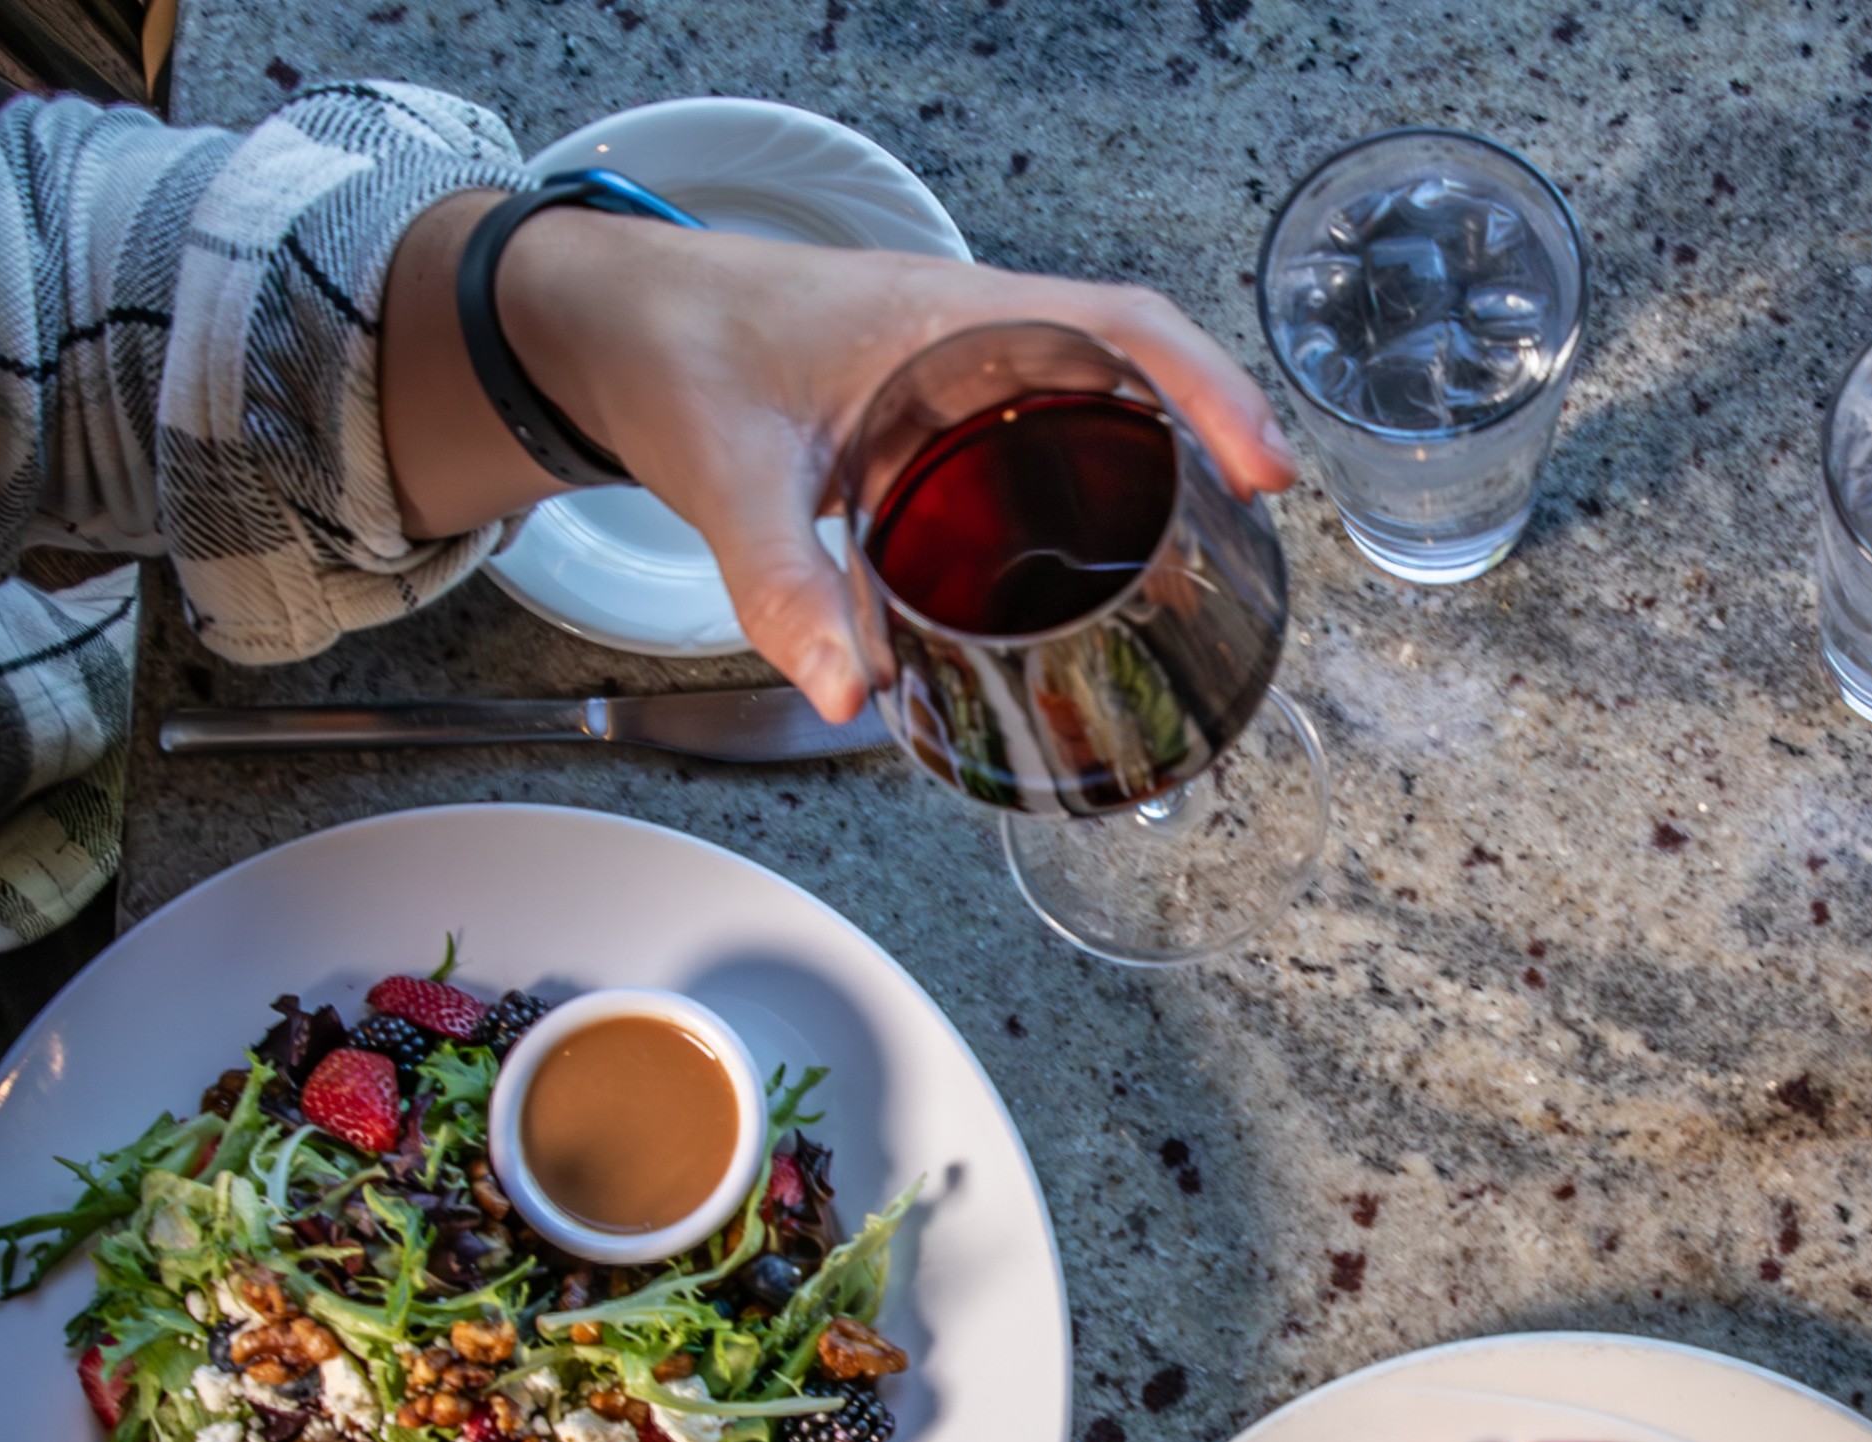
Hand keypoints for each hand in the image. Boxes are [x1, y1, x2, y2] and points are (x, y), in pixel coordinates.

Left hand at [389, 202, 1298, 721]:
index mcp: (950, 319)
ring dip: (1157, 475)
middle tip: (1253, 546)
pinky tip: (1100, 566)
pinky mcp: (942, 410)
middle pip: (1136, 371)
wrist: (607, 321)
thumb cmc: (670, 357)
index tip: (1264, 471)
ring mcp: (964, 371)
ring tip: (1197, 572)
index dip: (1210, 392)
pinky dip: (1093, 489)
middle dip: (1210, 449)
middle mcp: (975, 333)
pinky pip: (1049, 434)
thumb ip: (781, 582)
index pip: (1120, 327)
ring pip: (1097, 406)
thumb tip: (849, 693)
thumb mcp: (725, 471)